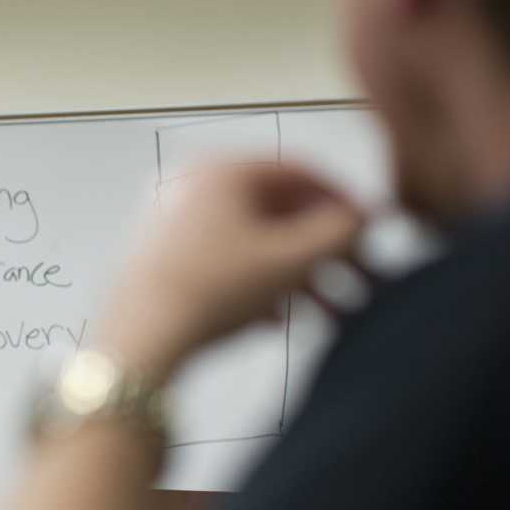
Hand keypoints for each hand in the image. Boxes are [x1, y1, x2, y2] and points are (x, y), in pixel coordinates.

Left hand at [100, 163, 364, 380]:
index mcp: (220, 169)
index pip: (299, 171)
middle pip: (274, 211)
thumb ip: (340, 233)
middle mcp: (188, 184)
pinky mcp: (155, 258)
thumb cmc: (214, 291)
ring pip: (248, 242)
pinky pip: (218, 262)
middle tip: (357, 279)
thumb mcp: (293, 261)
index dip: (345, 201)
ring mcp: (167, 221)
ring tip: (323, 313)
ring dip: (293, 275)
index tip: (373, 231)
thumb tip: (361, 218)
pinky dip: (251, 285)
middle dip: (320, 251)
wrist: (137, 341)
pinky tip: (272, 322)